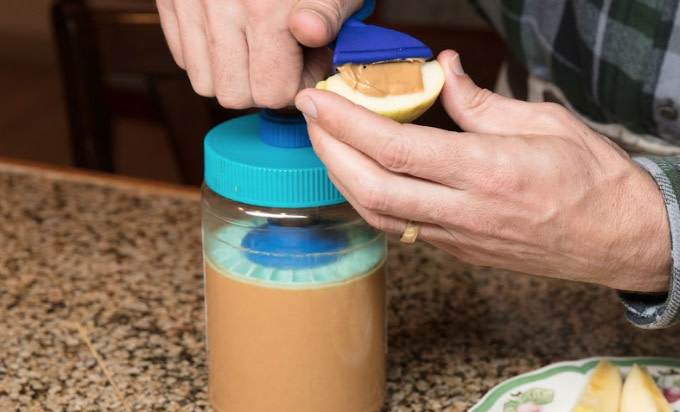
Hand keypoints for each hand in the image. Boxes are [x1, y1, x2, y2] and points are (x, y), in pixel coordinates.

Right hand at [156, 0, 361, 107]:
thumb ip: (328, 14)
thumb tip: (309, 30)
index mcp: (265, 7)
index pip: (272, 92)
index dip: (296, 84)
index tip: (307, 61)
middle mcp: (219, 6)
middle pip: (234, 94)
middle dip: (263, 86)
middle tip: (283, 57)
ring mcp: (188, 3)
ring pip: (203, 82)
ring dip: (233, 75)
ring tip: (257, 47)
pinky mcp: (169, 0)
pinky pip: (182, 56)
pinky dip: (208, 56)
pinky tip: (234, 36)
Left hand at [295, 50, 671, 292]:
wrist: (618, 239)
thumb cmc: (592, 180)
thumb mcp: (545, 122)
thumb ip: (482, 102)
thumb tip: (443, 72)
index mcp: (488, 171)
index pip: (395, 148)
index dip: (345, 123)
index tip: (317, 100)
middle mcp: (466, 211)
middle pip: (372, 188)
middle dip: (329, 151)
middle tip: (311, 118)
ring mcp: (458, 237)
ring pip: (378, 215)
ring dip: (341, 178)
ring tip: (327, 143)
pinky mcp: (458, 250)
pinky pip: (398, 228)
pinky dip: (367, 199)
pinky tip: (359, 175)